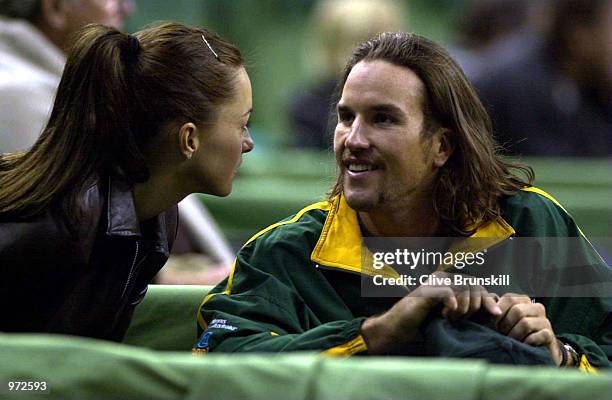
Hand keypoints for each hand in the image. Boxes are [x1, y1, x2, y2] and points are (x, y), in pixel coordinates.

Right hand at [362, 272, 501, 353]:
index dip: (488, 299)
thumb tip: (496, 303)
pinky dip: (452, 306)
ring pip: (464, 289)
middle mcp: (443, 278)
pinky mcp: (428, 289)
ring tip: (451, 318)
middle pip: (474, 286)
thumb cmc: (424, 324)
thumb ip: (470, 308)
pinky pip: (450, 293)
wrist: (400, 329)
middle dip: (475, 306)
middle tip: (462, 319)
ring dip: (463, 308)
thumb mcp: (453, 317)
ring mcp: (435, 282)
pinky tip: (445, 315)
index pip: (477, 286)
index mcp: (450, 283)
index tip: (496, 314)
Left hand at [494, 293, 561, 365]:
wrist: (534, 351)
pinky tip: (523, 346)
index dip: (498, 312)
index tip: (493, 323)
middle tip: (502, 334)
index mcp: (524, 300)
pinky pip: (536, 336)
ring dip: (514, 335)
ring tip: (511, 341)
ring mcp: (545, 321)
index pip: (509, 298)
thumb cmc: (514, 332)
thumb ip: (494, 307)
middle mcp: (536, 308)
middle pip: (517, 310)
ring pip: (525, 323)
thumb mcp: (503, 319)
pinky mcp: (549, 335)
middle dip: (505, 325)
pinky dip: (526, 343)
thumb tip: (489, 300)